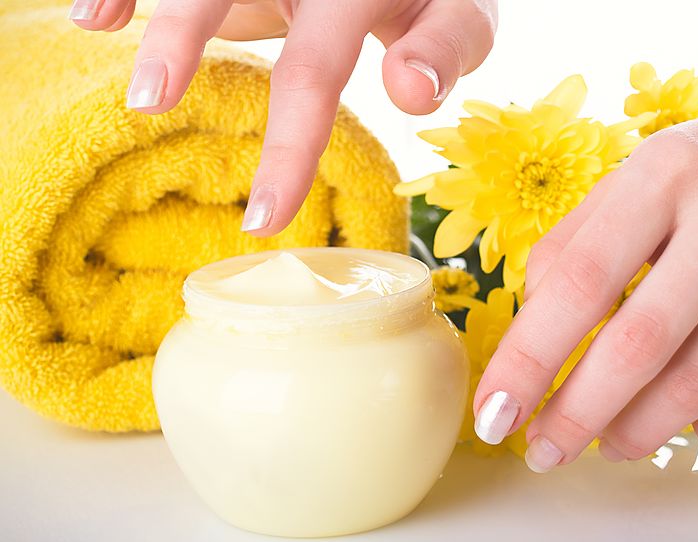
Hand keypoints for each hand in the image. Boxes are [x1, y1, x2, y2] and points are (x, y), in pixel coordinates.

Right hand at [69, 0, 496, 234]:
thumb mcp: (459, 14)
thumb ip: (445, 48)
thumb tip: (411, 93)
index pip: (313, 75)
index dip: (287, 149)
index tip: (264, 220)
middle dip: (181, 43)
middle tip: (148, 107)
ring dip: (155, 8)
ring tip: (97, 29)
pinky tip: (94, 15)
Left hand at [473, 67, 697, 471]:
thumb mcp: (633, 179)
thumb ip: (574, 245)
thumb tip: (531, 331)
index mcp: (662, 176)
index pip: (578, 283)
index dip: (528, 359)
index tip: (494, 411)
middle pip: (637, 344)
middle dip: (577, 414)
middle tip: (544, 451)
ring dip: (640, 430)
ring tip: (607, 444)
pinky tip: (690, 427)